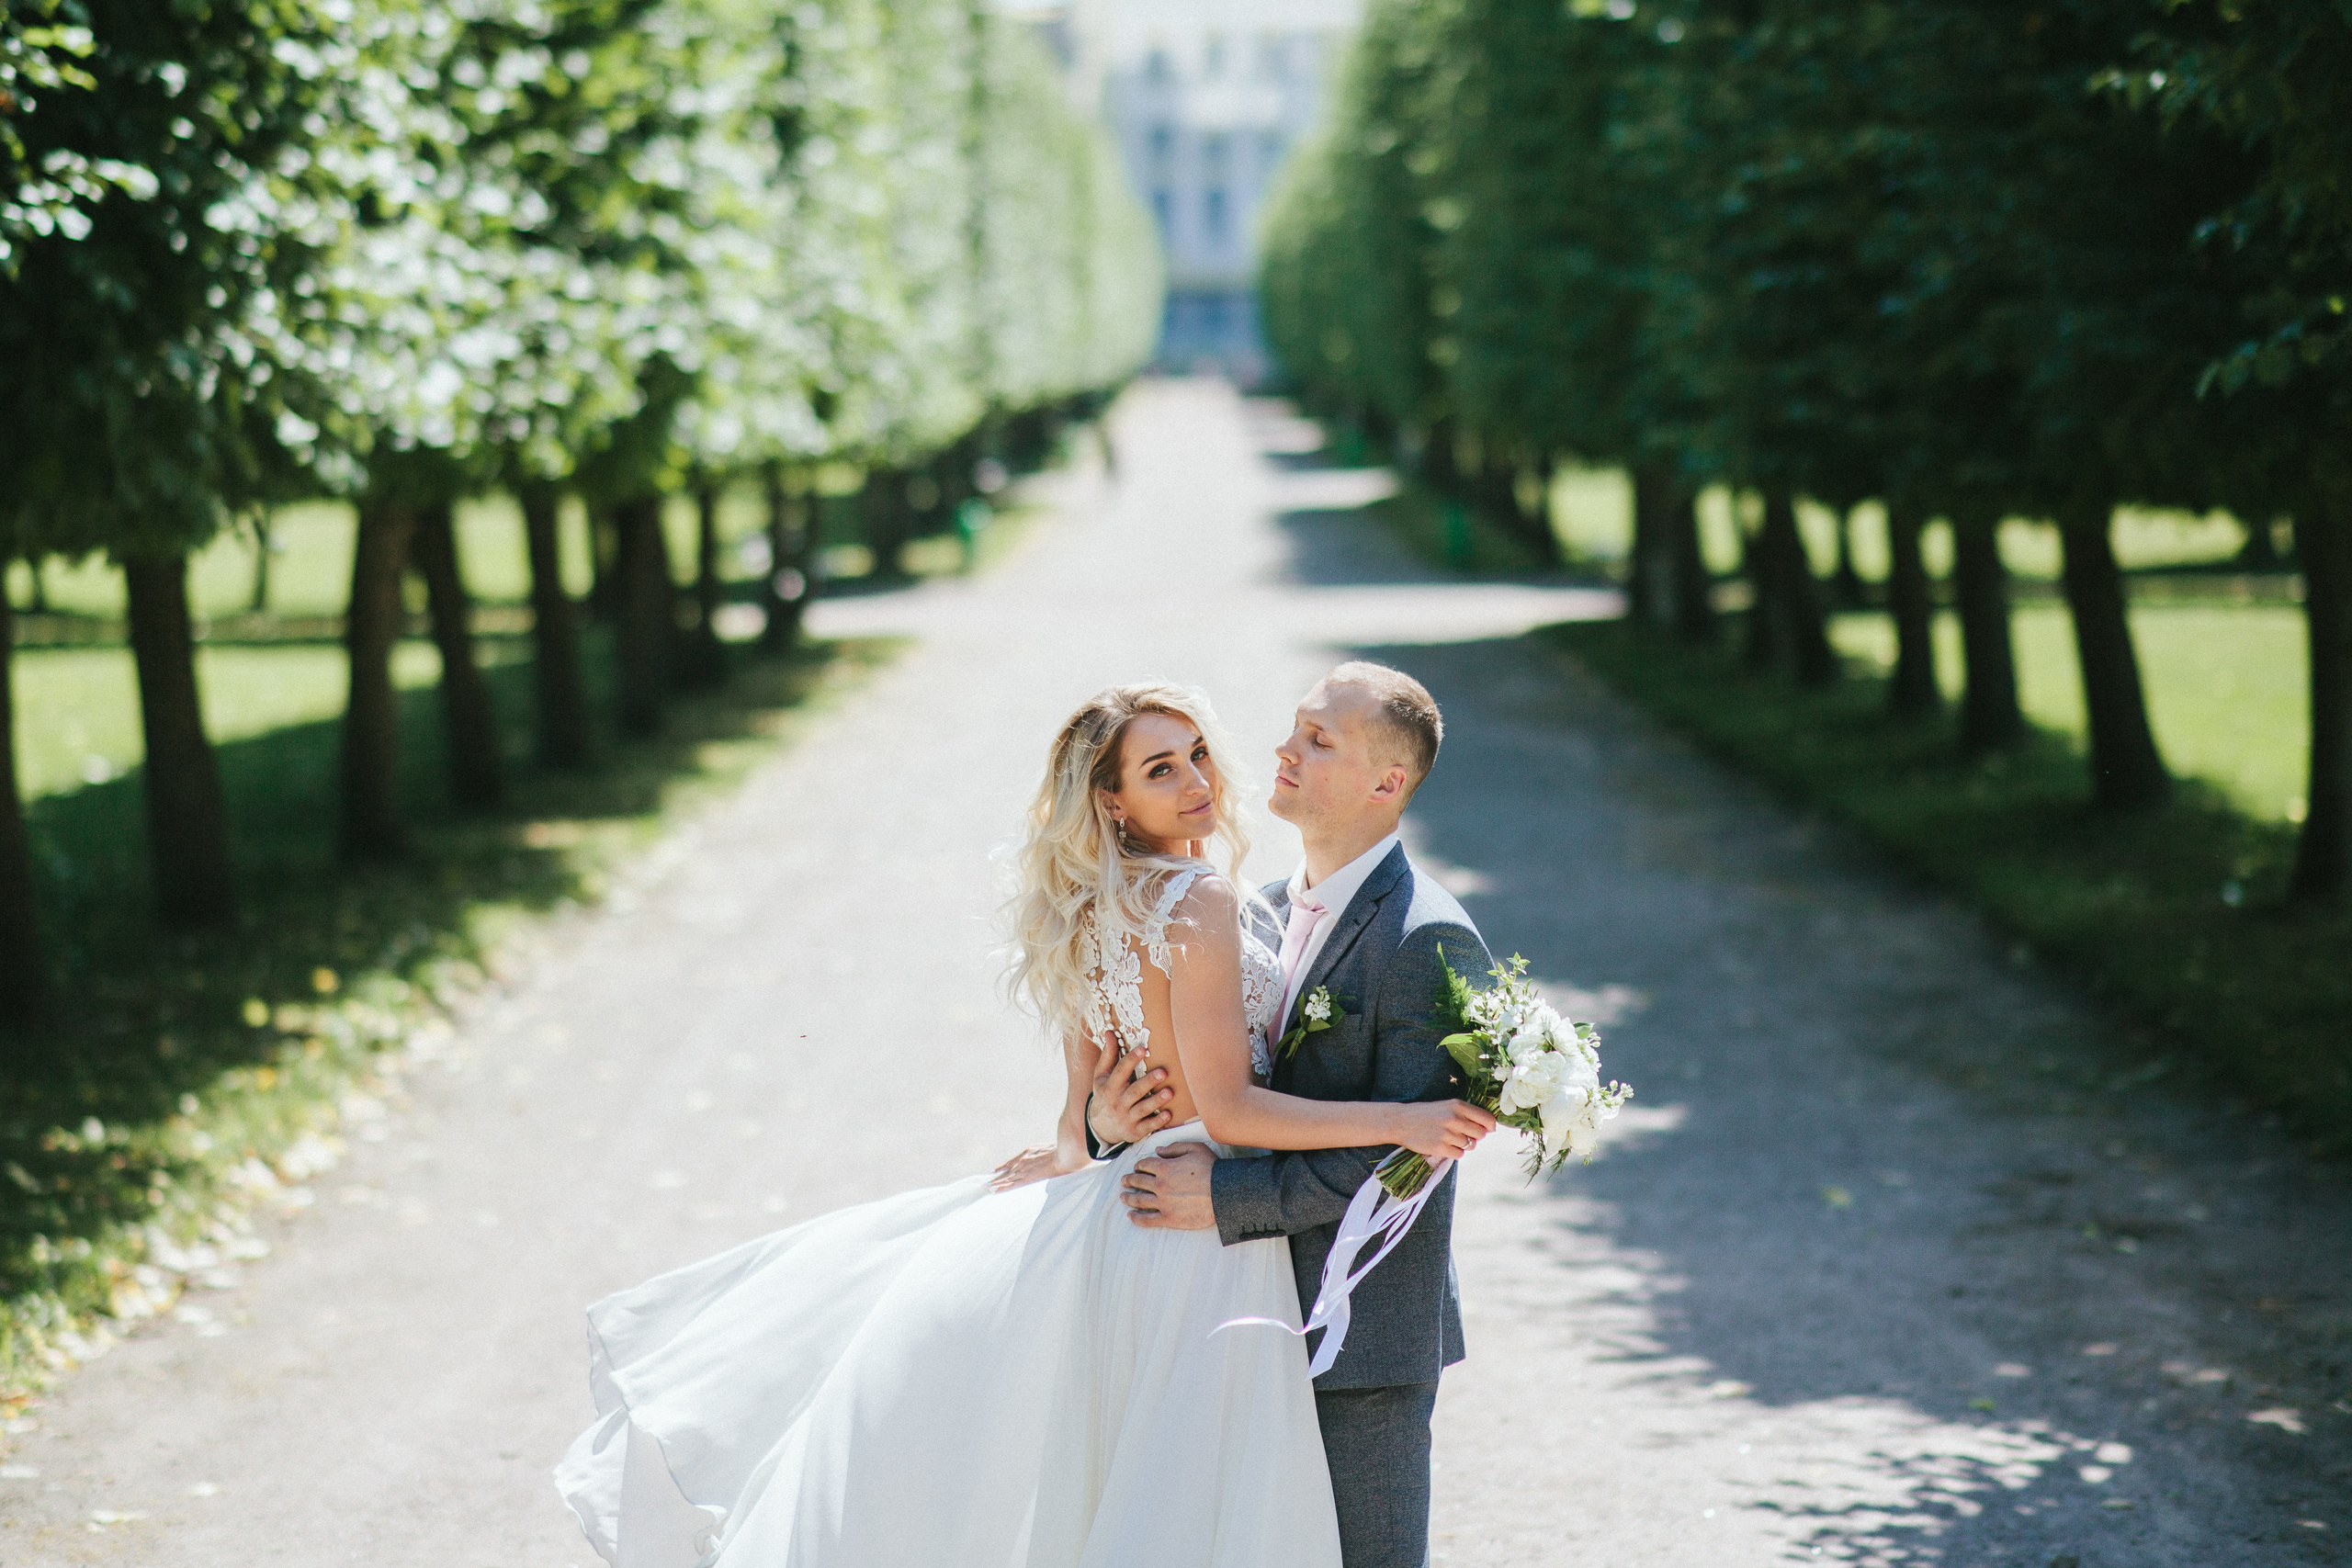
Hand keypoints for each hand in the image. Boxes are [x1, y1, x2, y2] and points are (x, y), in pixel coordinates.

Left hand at [990, 1144, 1063, 1191]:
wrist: (1065, 1154)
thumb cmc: (1062, 1151)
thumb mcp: (1049, 1148)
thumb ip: (1043, 1153)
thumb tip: (1046, 1157)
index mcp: (1028, 1152)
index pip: (1012, 1162)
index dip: (1004, 1167)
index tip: (997, 1171)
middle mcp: (1023, 1161)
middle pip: (1007, 1170)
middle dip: (998, 1176)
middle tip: (987, 1181)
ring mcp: (1024, 1169)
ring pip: (1006, 1178)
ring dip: (997, 1183)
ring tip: (988, 1187)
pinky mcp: (1027, 1178)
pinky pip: (1012, 1184)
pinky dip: (1002, 1187)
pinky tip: (995, 1190)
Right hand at [1088, 1033, 1172, 1147]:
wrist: (1100, 1127)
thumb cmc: (1105, 1094)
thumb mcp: (1101, 1076)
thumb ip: (1108, 1055)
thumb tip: (1110, 1031)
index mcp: (1110, 1087)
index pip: (1120, 1071)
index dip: (1131, 1060)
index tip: (1143, 1048)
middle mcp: (1117, 1103)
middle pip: (1134, 1091)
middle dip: (1148, 1082)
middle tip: (1163, 1072)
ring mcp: (1126, 1118)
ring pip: (1142, 1109)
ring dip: (1156, 1101)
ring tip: (1170, 1092)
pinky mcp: (1135, 1131)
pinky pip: (1147, 1126)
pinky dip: (1157, 1121)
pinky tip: (1169, 1114)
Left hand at [1120, 1142, 1215, 1228]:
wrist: (1224, 1193)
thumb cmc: (1211, 1169)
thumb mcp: (1195, 1149)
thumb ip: (1174, 1148)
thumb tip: (1158, 1150)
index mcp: (1164, 1167)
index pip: (1145, 1165)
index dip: (1139, 1165)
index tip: (1136, 1168)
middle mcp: (1160, 1185)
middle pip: (1138, 1181)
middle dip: (1129, 1180)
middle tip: (1124, 1181)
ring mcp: (1163, 1203)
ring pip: (1139, 1200)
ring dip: (1128, 1198)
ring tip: (1123, 1197)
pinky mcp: (1169, 1219)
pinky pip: (1147, 1220)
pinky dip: (1136, 1218)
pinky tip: (1131, 1215)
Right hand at [1388, 1099, 1496, 1162]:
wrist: (1401, 1122)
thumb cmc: (1426, 1114)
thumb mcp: (1447, 1106)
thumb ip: (1467, 1114)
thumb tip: (1489, 1128)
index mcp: (1458, 1106)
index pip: (1487, 1119)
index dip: (1490, 1126)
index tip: (1488, 1129)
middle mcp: (1455, 1119)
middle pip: (1481, 1134)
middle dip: (1475, 1136)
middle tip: (1463, 1134)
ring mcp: (1447, 1134)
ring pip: (1470, 1145)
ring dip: (1463, 1144)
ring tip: (1450, 1138)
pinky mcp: (1440, 1148)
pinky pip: (1460, 1154)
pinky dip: (1455, 1152)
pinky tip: (1445, 1145)